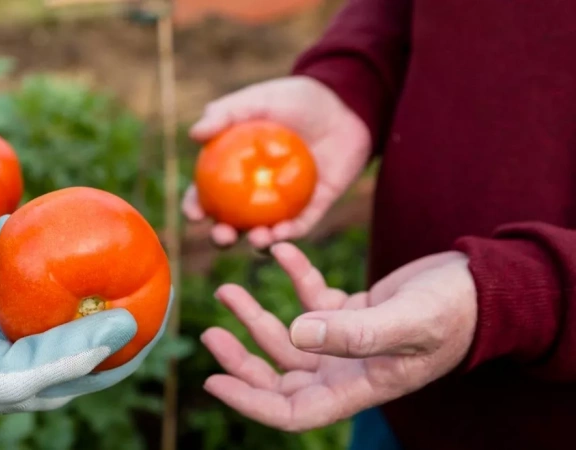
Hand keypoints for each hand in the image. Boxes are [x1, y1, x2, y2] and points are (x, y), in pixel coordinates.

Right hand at [0, 215, 173, 425]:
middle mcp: (46, 348)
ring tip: (78, 218)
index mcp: (63, 373)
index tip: (170, 286)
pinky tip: (13, 218)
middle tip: (131, 240)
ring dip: (62, 254)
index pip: (121, 350)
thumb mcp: (19, 373)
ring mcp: (17, 324)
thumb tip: (131, 321)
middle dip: (113, 278)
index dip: (150, 321)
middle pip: (91, 310)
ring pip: (51, 283)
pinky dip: (10, 245)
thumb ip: (71, 352)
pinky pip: (7, 268)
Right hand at [183, 76, 370, 248]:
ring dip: (256, 242)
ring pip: (263, 232)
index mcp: (233, 169)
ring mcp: (282, 203)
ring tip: (258, 237)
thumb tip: (194, 134)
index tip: (195, 214)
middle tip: (222, 236)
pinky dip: (290, 234)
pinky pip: (298, 227)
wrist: (345, 105)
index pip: (206, 193)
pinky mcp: (312, 208)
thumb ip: (226, 113)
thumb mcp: (259, 100)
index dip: (195, 206)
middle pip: (230, 222)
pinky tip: (283, 233)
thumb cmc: (296, 99)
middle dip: (221, 236)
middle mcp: (253, 192)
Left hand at [201, 243, 476, 431]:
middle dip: (242, 359)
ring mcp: (348, 341)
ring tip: (228, 289)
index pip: (292, 411)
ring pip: (289, 337)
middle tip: (210, 332)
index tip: (212, 381)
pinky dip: (294, 277)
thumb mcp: (407, 321)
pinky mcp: (353, 311)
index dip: (250, 402)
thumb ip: (354, 332)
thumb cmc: (455, 311)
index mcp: (358, 386)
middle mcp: (347, 369)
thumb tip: (296, 333)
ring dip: (257, 316)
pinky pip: (312, 299)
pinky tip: (280, 252)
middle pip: (280, 377)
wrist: (484, 286)